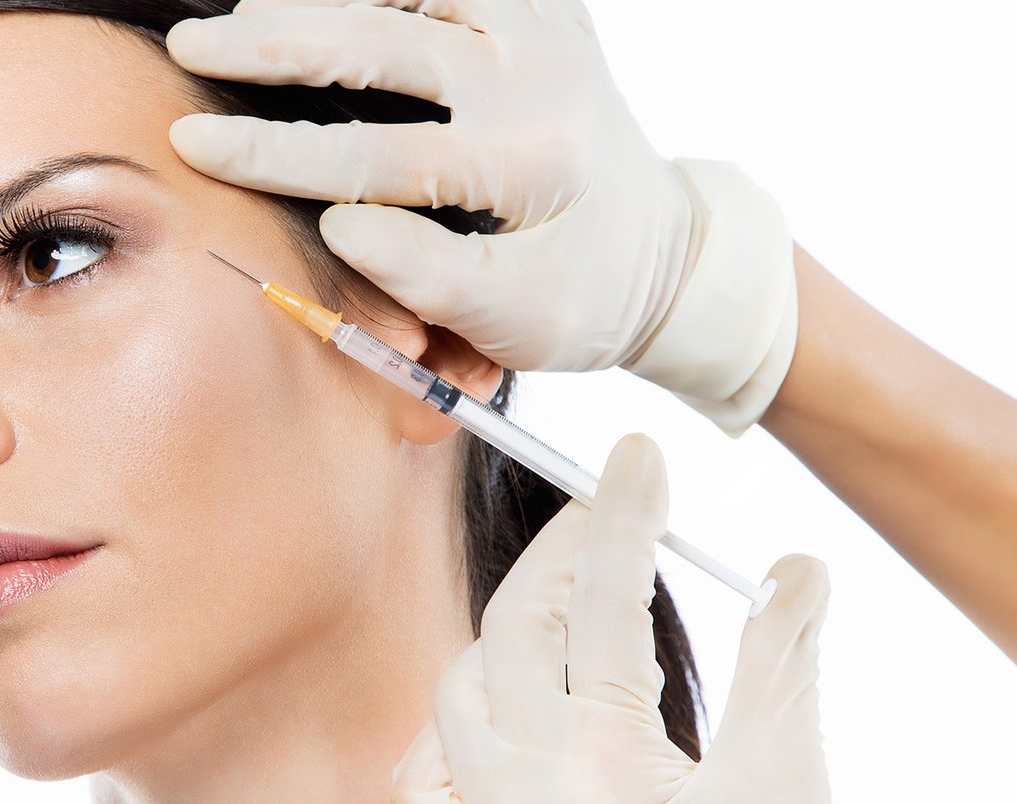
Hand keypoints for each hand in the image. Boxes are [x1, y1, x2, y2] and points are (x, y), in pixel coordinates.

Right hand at [165, 0, 797, 436]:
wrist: (660, 253)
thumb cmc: (577, 295)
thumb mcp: (515, 323)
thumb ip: (429, 281)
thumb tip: (340, 228)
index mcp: (531, 171)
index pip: (378, 156)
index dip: (274, 152)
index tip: (194, 145)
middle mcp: (544, 83)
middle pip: (392, 39)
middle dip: (276, 43)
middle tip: (192, 48)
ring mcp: (549, 29)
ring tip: (249, 14)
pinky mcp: (548, 0)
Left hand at [389, 433, 831, 802]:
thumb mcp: (778, 787)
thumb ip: (781, 672)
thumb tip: (794, 569)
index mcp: (605, 758)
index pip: (604, 596)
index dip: (622, 513)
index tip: (636, 454)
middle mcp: (522, 781)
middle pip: (514, 625)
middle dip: (558, 557)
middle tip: (602, 517)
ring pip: (458, 691)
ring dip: (505, 635)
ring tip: (563, 607)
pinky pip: (430, 769)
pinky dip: (459, 723)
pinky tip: (496, 711)